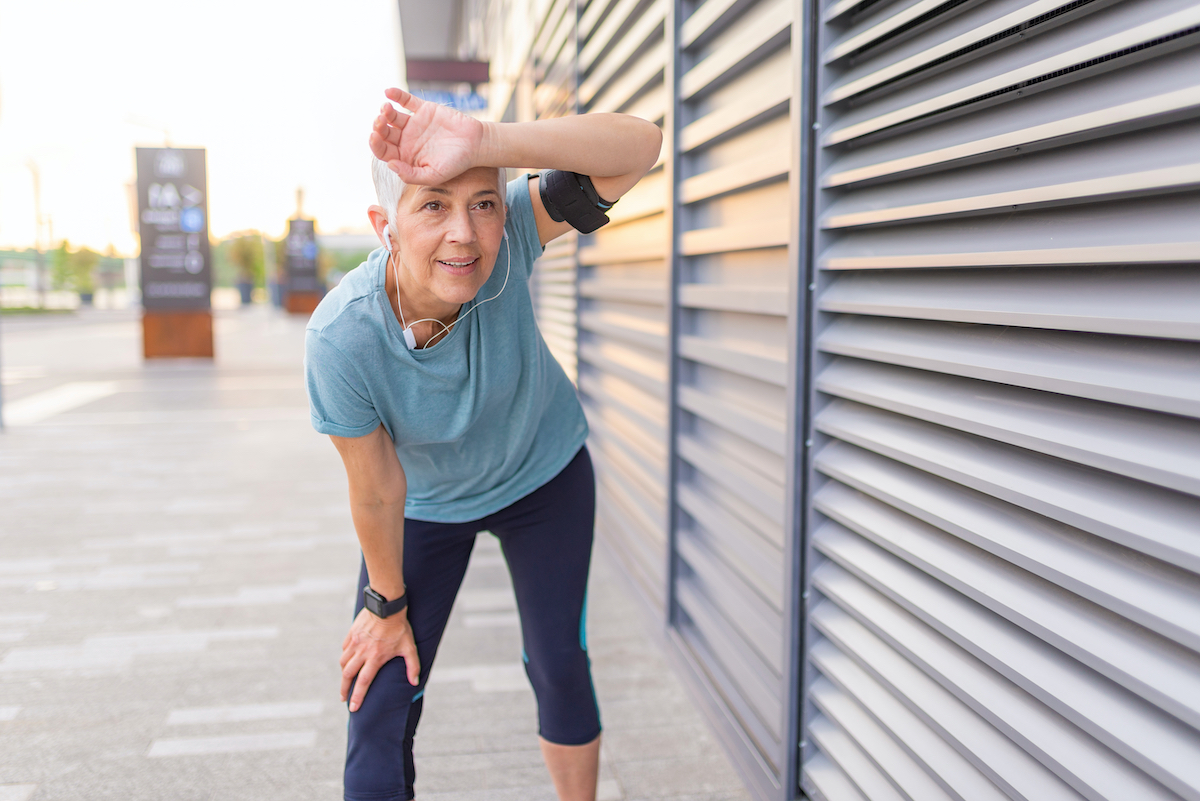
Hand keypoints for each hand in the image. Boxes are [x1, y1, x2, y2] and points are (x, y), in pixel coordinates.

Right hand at [340, 607, 419, 711]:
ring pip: (344, 662)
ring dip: (344, 674)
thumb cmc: (400, 627)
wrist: (386, 606)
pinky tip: (348, 660)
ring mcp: (355, 643)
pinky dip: (345, 657)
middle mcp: (362, 652)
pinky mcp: (352, 634)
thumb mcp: (409, 647)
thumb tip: (415, 682)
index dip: (357, 696)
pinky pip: (345, 649)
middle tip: (343, 698)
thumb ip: (413, 665)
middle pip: (348, 675)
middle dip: (344, 689)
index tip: (353, 707)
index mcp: (375, 658)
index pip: (363, 682)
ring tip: (345, 681)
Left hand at [369, 87, 483, 185]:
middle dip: (379, 127)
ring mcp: (414, 123)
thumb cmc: (456, 163)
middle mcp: (407, 140)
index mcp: (406, 156)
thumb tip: (390, 165)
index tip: (374, 137)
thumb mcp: (434, 175)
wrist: (476, 144)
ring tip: (385, 109)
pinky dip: (397, 95)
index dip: (376, 144)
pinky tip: (388, 92)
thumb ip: (411, 174)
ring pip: (393, 116)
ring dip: (385, 112)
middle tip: (378, 122)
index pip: (384, 151)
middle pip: (385, 133)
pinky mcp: (423, 109)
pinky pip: (406, 100)